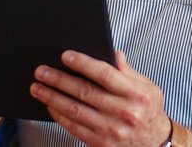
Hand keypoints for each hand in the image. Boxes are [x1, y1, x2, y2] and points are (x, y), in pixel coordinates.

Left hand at [30, 50, 170, 146]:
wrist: (154, 144)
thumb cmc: (148, 111)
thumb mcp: (148, 87)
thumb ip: (128, 71)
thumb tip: (114, 53)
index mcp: (136, 94)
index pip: (105, 74)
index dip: (83, 63)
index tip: (65, 56)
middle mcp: (123, 112)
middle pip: (85, 91)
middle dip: (59, 79)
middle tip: (42, 71)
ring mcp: (110, 130)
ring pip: (75, 110)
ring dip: (52, 97)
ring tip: (38, 87)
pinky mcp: (100, 143)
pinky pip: (74, 127)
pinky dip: (59, 115)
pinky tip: (50, 105)